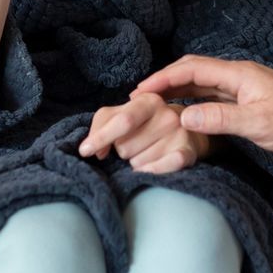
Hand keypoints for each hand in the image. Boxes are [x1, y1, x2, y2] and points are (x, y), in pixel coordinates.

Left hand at [78, 93, 208, 173]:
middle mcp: (167, 115)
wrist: (185, 130)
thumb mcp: (120, 114)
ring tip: (147, 151)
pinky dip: (149, 172)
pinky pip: (161, 169)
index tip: (85, 151)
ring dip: (136, 162)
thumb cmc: (145, 122)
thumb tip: (97, 152)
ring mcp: (179, 134)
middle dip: (122, 150)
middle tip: (135, 143)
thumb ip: (101, 125)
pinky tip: (149, 168)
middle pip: (125, 148)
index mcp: (148, 101)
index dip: (101, 138)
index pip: (123, 122)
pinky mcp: (188, 153)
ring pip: (138, 163)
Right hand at [131, 55, 272, 155]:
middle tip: (138, 97)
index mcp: (238, 74)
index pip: (192, 68)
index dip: (164, 77)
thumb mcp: (258, 124)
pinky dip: (191, 101)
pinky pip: (210, 95)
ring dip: (175, 91)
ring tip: (152, 104)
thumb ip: (220, 119)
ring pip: (200, 83)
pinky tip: (180, 112)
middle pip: (192, 71)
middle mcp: (237, 75)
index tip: (140, 90)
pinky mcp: (245, 99)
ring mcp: (241, 86)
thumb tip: (183, 117)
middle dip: (164, 81)